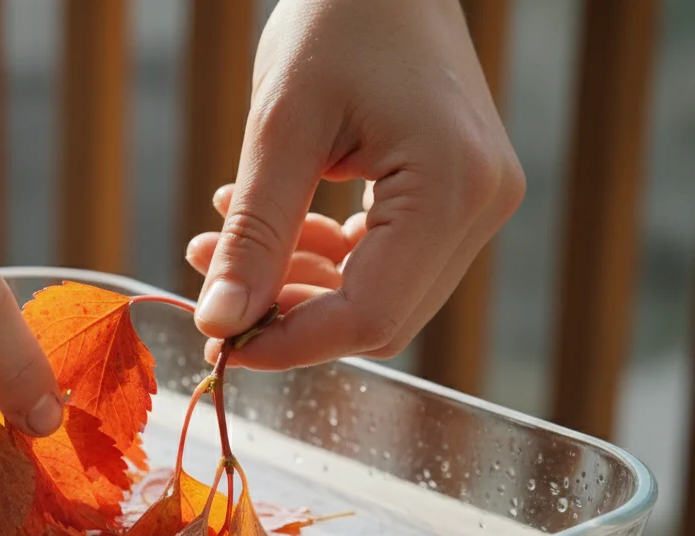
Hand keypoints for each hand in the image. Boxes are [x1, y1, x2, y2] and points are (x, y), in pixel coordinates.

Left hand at [192, 0, 524, 367]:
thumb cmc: (336, 21)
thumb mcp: (280, 128)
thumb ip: (253, 234)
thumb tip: (218, 326)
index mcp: (452, 187)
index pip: (370, 316)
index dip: (289, 343)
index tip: (220, 342)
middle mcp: (483, 205)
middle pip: (379, 317)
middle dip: (288, 314)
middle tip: (211, 288)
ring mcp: (478, 202)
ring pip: (380, 295)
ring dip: (297, 286)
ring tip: (217, 247)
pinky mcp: (456, 195)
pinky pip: (387, 260)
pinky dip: (324, 259)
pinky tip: (272, 226)